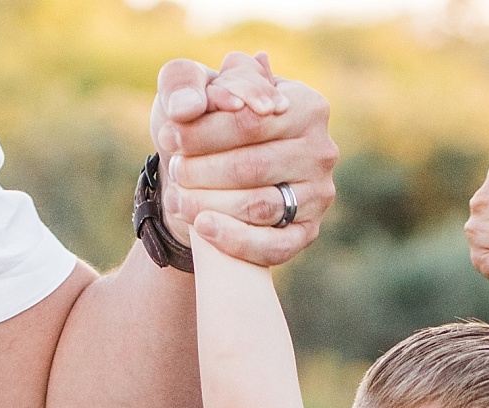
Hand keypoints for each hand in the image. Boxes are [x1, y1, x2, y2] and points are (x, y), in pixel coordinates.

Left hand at [151, 53, 337, 266]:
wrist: (222, 170)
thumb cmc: (210, 121)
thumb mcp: (195, 87)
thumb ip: (185, 81)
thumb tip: (187, 108)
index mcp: (307, 105)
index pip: (251, 121)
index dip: (204, 132)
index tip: (167, 137)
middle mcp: (321, 150)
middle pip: (254, 166)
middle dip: (204, 171)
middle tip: (174, 171)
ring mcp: (318, 195)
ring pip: (260, 206)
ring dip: (211, 205)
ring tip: (177, 199)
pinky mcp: (307, 233)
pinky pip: (273, 246)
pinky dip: (235, 240)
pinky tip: (203, 228)